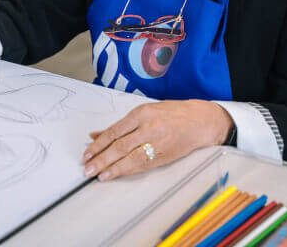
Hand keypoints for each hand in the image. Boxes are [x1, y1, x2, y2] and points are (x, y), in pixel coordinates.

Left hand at [82, 100, 233, 180]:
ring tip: (98, 175)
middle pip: (119, 147)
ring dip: (112, 168)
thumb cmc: (172, 113)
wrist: (200, 121)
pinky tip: (116, 174)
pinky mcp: (164, 155)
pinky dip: (127, 171)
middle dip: (101, 159)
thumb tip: (96, 134)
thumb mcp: (144, 111)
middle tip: (87, 168)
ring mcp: (157, 142)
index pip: (114, 132)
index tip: (87, 154)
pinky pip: (142, 165)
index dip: (98, 145)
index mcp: (141, 113)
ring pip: (130, 158)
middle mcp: (149, 127)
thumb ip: (120, 125)